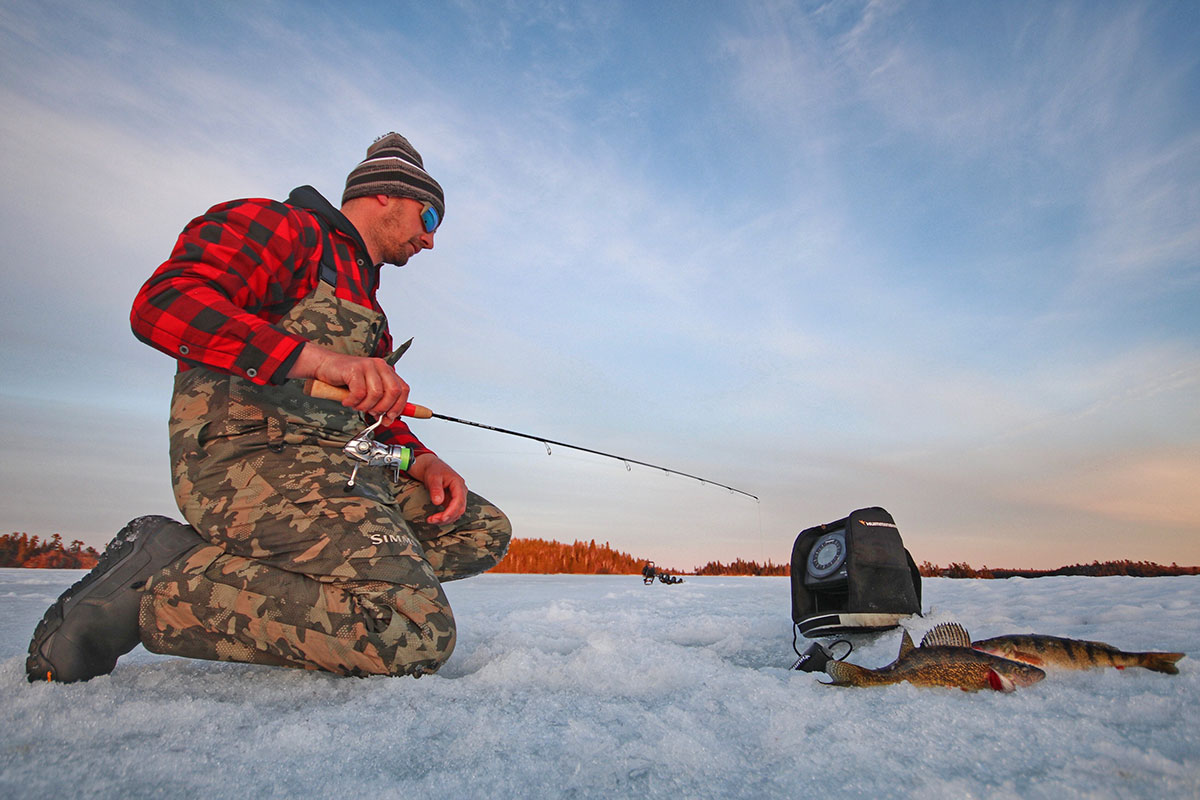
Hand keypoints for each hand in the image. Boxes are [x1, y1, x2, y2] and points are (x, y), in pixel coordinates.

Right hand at [290, 343, 409, 422]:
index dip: (399, 406)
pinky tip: (347, 400)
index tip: (390, 418)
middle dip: (384, 408)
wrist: (325, 366)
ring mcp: (368, 366)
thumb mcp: (367, 391)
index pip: (403, 389)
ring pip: (376, 394)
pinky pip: (360, 393)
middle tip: (371, 412)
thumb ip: (380, 402)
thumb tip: (388, 419)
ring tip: (356, 405)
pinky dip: (353, 402)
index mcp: (387, 371)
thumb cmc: (346, 379)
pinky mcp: (355, 369)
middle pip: (393, 391)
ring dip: (365, 406)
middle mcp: (380, 366)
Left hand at [407, 453, 467, 524]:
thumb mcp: (433, 478)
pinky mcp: (452, 501)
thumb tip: (438, 502)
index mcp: (458, 484)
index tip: (442, 517)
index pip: (459, 501)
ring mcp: (457, 496)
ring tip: (432, 520)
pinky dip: (444, 517)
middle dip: (447, 517)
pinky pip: (451, 512)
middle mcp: (460, 491)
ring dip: (445, 519)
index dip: (451, 511)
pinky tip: (435, 518)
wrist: (431, 467)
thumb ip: (436, 489)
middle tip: (433, 520)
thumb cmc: (434, 470)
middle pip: (459, 509)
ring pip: (456, 512)